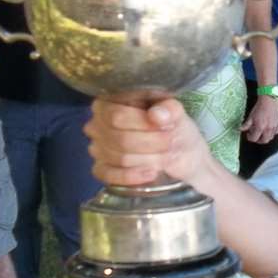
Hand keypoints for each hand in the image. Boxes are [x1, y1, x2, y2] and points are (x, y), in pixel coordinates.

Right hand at [85, 98, 211, 185]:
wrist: (180, 152)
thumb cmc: (172, 126)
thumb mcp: (176, 113)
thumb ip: (169, 109)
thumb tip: (156, 115)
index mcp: (110, 101)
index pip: (117, 115)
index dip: (143, 123)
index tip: (166, 127)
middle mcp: (98, 123)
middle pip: (119, 138)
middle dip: (150, 143)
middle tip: (170, 143)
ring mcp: (97, 147)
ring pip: (119, 157)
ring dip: (148, 159)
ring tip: (165, 156)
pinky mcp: (101, 169)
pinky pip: (109, 175)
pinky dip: (133, 176)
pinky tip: (151, 173)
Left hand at [241, 94, 277, 143]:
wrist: (269, 100)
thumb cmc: (260, 107)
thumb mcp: (250, 116)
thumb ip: (246, 125)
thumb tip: (241, 129)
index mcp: (260, 127)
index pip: (254, 138)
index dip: (250, 137)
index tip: (249, 134)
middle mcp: (267, 129)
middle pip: (263, 141)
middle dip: (258, 140)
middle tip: (255, 136)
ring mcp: (274, 127)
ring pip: (270, 138)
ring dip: (265, 137)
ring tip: (261, 133)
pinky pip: (276, 133)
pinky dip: (272, 133)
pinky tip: (268, 129)